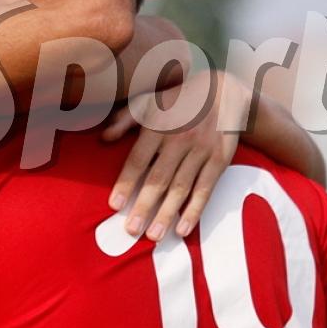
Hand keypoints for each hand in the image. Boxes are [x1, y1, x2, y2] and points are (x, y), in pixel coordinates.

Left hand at [103, 70, 250, 240]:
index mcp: (158, 126)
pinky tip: (183, 229)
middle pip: (159, 178)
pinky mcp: (219, 160)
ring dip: (167, 214)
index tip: (114, 205)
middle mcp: (179, 139)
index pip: (138, 160)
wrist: (224, 91)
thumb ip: (125, 119)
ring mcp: (201, 151)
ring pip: (181, 188)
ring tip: (153, 236)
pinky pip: (205, 189)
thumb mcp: (149, 101)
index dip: (126, 183)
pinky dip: (194, 210)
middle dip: (144, 206)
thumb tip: (103, 138)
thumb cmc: (176, 100)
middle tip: (131, 231)